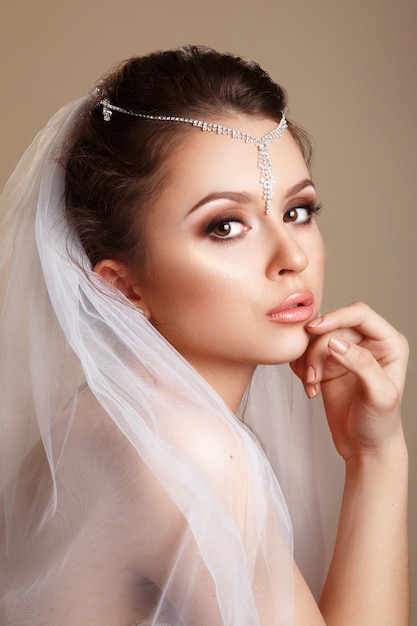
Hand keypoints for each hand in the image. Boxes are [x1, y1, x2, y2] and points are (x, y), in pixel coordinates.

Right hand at [291, 302, 408, 460]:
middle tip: (313, 377)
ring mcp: (346, 352)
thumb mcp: (379, 395)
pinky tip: (310, 387)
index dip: (336, 316)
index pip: (359, 314)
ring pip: (315, 340)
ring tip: (312, 386)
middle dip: (317, 351)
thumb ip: (361, 364)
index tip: (314, 329)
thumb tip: (335, 342)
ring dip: (308, 363)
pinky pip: (306, 353)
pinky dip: (302, 368)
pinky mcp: (328, 364)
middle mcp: (368, 343)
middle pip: (332, 327)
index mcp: (388, 343)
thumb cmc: (380, 425)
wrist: (365, 448)